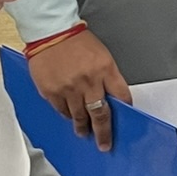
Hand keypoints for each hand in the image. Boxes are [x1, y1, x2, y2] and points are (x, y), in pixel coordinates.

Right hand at [28, 28, 130, 149]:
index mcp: (105, 69)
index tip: (125, 121)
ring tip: (84, 132)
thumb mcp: (101, 55)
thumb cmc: (76, 41)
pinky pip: (61, 111)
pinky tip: (68, 115)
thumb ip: (107, 77)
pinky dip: (66, 114)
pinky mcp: (51, 91)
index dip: (124, 111)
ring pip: (79, 117)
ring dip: (83, 127)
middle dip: (103, 132)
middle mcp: (88, 81)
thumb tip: (111, 99)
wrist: (51, 31)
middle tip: (104, 143)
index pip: (121, 96)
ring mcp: (69, 88)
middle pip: (100, 114)